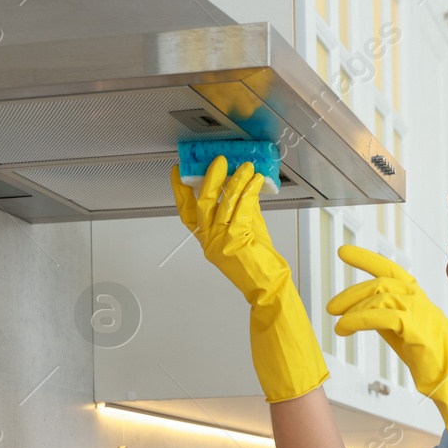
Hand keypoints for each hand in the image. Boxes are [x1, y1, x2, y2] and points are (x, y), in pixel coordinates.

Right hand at [170, 156, 287, 306]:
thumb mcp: (245, 231)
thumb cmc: (258, 263)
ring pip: (223, 202)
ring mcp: (221, 241)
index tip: (178, 172)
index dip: (180, 192)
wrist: (268, 286)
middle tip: (219, 161)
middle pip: (202, 203)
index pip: (186, 213)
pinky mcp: (235, 239)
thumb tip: (241, 184)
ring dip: (235, 181)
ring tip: (246, 167)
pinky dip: (248, 191)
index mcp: (207, 240)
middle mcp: (210, 241)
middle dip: (210, 178)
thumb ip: (240, 210)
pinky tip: (255, 181)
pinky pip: (241, 208)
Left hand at [327, 244, 447, 447]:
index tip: (344, 251)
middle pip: (379, 283)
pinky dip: (359, 320)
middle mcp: (419, 299)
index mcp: (417, 297)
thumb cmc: (430, 360)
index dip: (366, 258)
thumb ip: (387, 317)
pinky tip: (346, 328)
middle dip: (350, 293)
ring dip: (352, 308)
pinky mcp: (415, 327)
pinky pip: (381, 316)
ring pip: (378, 297)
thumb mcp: (403, 332)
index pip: (390, 269)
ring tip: (338, 323)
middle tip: (331, 307)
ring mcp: (419, 311)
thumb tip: (362, 310)